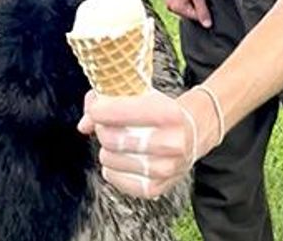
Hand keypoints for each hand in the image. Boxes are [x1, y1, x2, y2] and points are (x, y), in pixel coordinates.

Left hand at [77, 90, 197, 199]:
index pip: (116, 112)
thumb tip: (84, 125)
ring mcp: (165, 168)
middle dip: (104, 128)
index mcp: (170, 114)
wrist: (198, 130)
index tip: (97, 107)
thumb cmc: (167, 111)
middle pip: (110, 138)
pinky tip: (124, 157)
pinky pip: (113, 178)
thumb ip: (110, 103)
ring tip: (124, 141)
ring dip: (109, 148)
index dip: (98, 109)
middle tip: (110, 124)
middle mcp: (171, 143)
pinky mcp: (155, 187)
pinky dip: (112, 168)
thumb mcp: (147, 95)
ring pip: (108, 159)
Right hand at [165, 0, 210, 27]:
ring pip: (187, 6)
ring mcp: (169, 1)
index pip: (196, 17)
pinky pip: (182, 0)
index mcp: (176, 8)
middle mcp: (170, 7)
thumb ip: (202, 9)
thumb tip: (207, 25)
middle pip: (190, 12)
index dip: (204, 9)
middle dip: (198, 4)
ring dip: (193, 0)